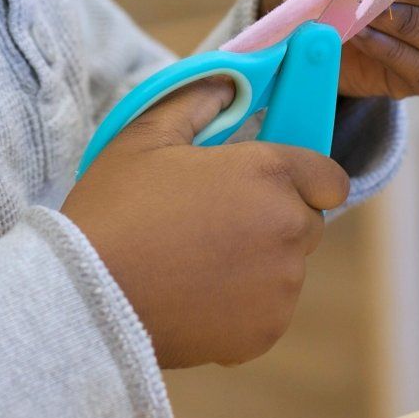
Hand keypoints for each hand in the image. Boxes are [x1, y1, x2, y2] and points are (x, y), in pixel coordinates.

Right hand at [61, 77, 347, 368]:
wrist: (89, 296)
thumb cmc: (116, 208)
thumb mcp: (145, 137)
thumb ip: (196, 101)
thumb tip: (227, 85)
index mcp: (266, 174)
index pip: (329, 177)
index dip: (304, 177)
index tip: (269, 182)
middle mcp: (286, 229)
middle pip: (307, 222)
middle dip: (274, 217)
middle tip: (217, 219)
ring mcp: (280, 287)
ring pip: (286, 268)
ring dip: (258, 261)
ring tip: (197, 259)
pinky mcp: (265, 332)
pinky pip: (267, 309)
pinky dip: (243, 303)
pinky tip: (196, 292)